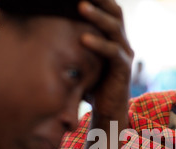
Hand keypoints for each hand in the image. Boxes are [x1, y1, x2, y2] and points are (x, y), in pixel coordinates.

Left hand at [79, 0, 133, 124]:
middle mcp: (122, 41)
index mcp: (113, 36)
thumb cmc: (92, 84)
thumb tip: (50, 27)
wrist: (107, 111)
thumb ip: (75, 44)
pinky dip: (98, 44)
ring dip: (97, 16)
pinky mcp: (124, 69)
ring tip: (80, 5)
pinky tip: (83, 38)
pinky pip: (113, 52)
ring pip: (114, 28)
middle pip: (115, 12)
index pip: (108, 9)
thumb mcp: (83, 60)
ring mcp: (125, 54)